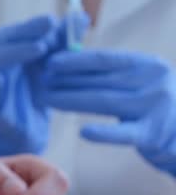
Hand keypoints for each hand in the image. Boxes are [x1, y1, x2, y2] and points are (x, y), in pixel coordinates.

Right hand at [0, 13, 88, 155]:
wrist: (29, 126)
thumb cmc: (38, 90)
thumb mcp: (53, 65)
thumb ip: (63, 42)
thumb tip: (82, 17)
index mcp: (1, 48)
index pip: (13, 32)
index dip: (31, 25)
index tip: (53, 22)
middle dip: (24, 36)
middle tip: (49, 34)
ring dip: (11, 54)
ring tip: (38, 50)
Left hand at [43, 50, 175, 175]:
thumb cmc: (155, 108)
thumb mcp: (141, 83)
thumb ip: (113, 74)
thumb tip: (71, 61)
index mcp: (148, 66)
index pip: (106, 59)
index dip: (75, 60)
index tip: (50, 62)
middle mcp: (153, 82)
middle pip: (100, 80)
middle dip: (66, 80)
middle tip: (39, 81)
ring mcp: (155, 108)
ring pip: (105, 101)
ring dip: (72, 100)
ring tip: (47, 99)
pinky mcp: (154, 135)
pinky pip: (124, 133)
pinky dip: (103, 133)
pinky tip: (83, 132)